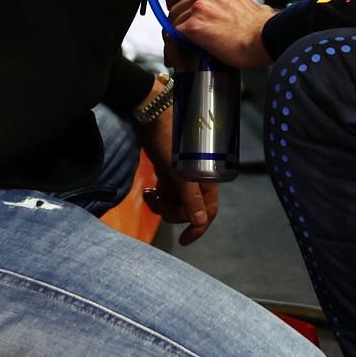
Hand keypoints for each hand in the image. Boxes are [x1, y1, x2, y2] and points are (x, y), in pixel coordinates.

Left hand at [136, 89, 218, 245]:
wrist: (152, 116)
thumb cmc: (169, 140)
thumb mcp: (179, 171)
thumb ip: (190, 197)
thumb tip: (200, 221)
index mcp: (206, 181)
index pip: (207, 214)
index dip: (197, 229)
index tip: (183, 240)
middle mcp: (197, 181)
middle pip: (187, 211)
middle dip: (171, 212)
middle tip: (155, 202)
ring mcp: (183, 177)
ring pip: (175, 204)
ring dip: (161, 205)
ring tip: (149, 195)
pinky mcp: (171, 173)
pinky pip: (167, 194)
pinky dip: (158, 197)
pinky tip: (148, 191)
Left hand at [166, 0, 274, 67]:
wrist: (265, 39)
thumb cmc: (262, 27)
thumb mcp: (246, 1)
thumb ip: (231, 1)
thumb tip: (232, 9)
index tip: (173, 3)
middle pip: (175, 6)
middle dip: (176, 23)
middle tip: (180, 36)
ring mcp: (198, 8)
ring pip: (173, 22)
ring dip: (175, 38)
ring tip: (181, 51)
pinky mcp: (194, 26)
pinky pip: (172, 37)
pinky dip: (173, 49)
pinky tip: (178, 58)